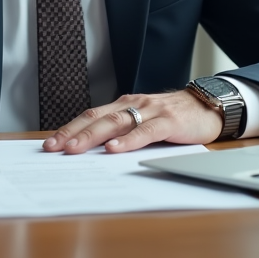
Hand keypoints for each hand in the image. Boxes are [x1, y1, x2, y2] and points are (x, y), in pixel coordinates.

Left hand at [42, 90, 222, 154]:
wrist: (208, 107)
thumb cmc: (172, 118)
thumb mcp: (143, 123)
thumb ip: (122, 133)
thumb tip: (91, 153)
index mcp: (124, 105)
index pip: (91, 115)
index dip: (69, 128)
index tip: (49, 144)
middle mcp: (133, 104)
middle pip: (98, 118)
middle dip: (74, 133)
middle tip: (54, 148)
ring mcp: (151, 111)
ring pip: (117, 122)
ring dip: (93, 136)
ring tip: (76, 149)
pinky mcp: (169, 121)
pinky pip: (145, 131)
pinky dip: (128, 140)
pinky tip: (115, 149)